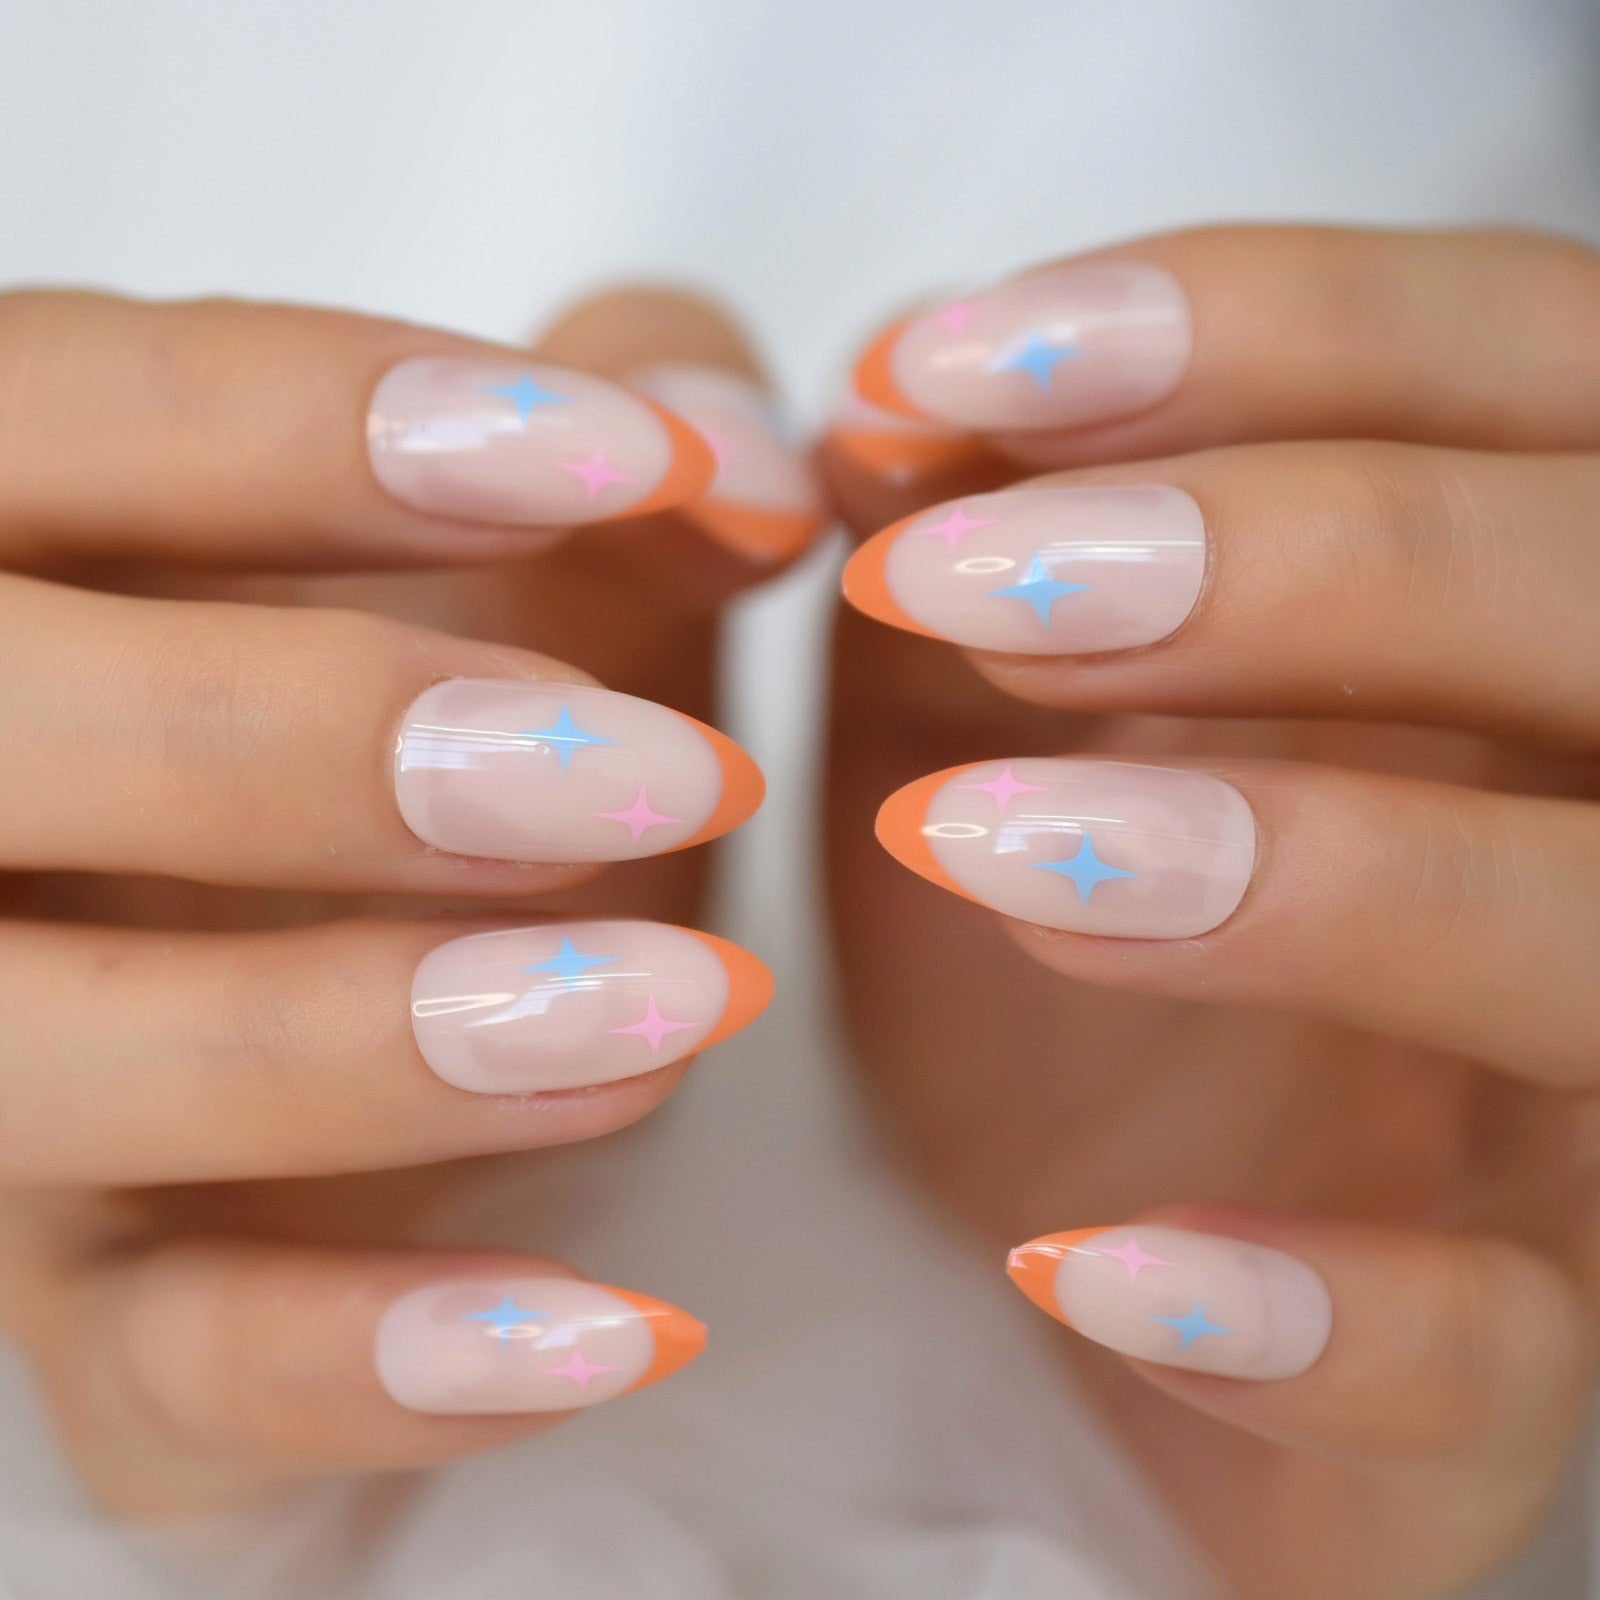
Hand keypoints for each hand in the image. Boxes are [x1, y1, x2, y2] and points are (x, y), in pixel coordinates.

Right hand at [0, 284, 819, 1513]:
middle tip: (647, 775)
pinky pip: (157, 1383)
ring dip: (356, 1049)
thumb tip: (752, 464)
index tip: (623, 459)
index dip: (317, 421)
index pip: (76, 415)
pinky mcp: (88, 1319)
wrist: (411, 987)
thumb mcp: (559, 547)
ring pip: (40, 1067)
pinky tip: (619, 1326)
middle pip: (0, 738)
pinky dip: (370, 1363)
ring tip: (678, 1009)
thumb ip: (639, 441)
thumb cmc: (465, 709)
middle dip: (312, 746)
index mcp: (37, 552)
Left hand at [824, 225, 1599, 1598]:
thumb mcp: (968, 699)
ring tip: (973, 840)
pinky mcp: (1519, 1375)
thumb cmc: (1034, 941)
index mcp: (1505, 632)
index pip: (1528, 365)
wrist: (1074, 1236)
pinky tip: (1078, 1259)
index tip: (948, 369)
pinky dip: (1326, 1321)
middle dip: (1301, 554)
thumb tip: (901, 384)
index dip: (1274, 323)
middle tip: (956, 585)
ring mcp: (1586, 1118)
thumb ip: (965, 522)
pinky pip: (1513, 1365)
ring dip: (1319, 875)